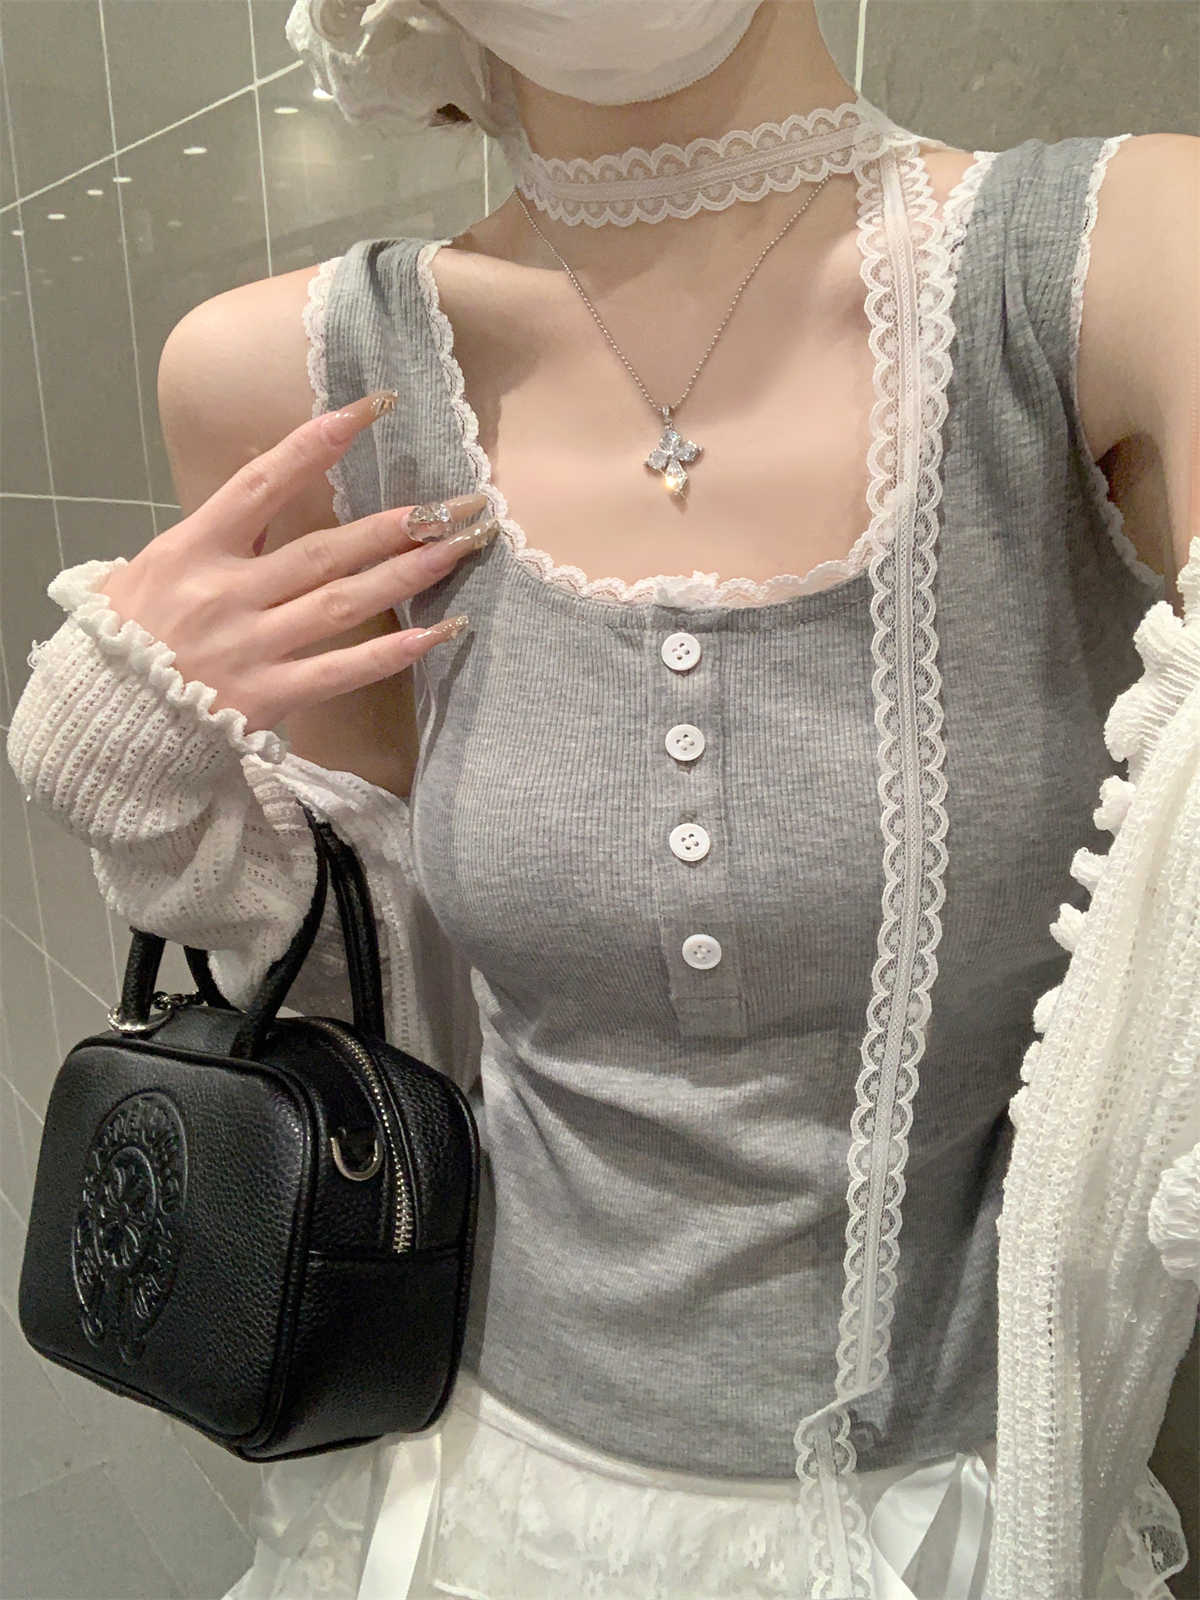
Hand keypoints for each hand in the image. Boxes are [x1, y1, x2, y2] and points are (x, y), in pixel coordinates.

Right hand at [97, 390, 495, 734]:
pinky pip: (341, 671)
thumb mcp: (160, 562)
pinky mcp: (265, 696)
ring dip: (408, 574)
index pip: (264, 482)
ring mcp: (249, 646)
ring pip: (342, 602)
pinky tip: (441, 631)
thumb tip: (264, 463)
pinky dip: (393, 651)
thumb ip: (223, 525)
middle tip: (461, 503)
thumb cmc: (134, 631)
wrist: (105, 716)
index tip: (375, 408)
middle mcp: (226, 592)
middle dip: (398, 524)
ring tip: (461, 548)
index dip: (320, 441)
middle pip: (326, 549)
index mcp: (194, 547)